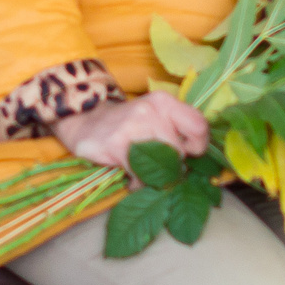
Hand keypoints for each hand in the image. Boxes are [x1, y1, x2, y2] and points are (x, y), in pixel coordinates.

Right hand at [52, 91, 208, 176]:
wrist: (86, 122)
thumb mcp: (155, 117)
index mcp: (164, 102)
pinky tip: (131, 177)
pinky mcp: (116, 145)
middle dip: (171, 165)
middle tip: (157, 165)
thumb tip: (196, 159)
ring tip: (143, 171)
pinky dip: (138, 182)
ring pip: (161, 165)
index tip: (188, 154)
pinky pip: (139, 174)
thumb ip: (178, 131)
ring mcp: (132, 127)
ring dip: (154, 176)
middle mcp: (150, 111)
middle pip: (179, 151)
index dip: (198, 146)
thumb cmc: (129, 125)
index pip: (199, 126)